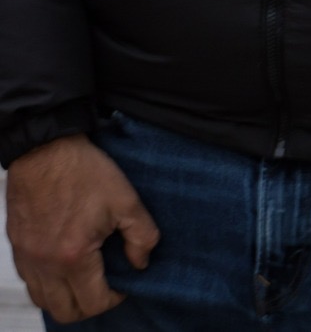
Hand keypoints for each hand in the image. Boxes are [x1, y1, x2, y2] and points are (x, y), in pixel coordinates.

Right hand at [5, 133, 157, 322]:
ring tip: (86, 278)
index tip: (125, 283)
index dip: (114, 299)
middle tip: (106, 286)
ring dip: (66, 297)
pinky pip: (29, 282)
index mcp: (73, 256)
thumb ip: (142, 236)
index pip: (92, 303)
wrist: (45, 150)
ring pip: (43, 300)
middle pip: (64, 311)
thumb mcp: (126, 200)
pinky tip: (66, 265)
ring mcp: (26, 258)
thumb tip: (140, 263)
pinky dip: (48, 283)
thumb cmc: (85, 172)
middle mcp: (44, 264)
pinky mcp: (16, 248)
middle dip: (89, 305)